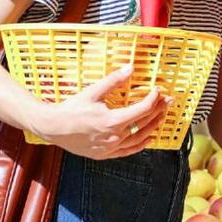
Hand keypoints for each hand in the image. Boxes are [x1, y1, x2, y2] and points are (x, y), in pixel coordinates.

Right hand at [24, 64, 171, 159]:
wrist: (54, 128)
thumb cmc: (71, 109)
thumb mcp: (93, 91)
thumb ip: (113, 80)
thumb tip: (130, 68)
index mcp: (113, 120)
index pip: (143, 109)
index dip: (153, 98)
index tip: (157, 90)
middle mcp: (115, 136)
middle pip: (144, 123)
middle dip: (158, 110)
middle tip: (167, 102)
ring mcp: (111, 147)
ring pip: (140, 138)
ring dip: (153, 127)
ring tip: (161, 118)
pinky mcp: (106, 154)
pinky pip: (129, 150)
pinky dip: (141, 144)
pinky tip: (147, 138)